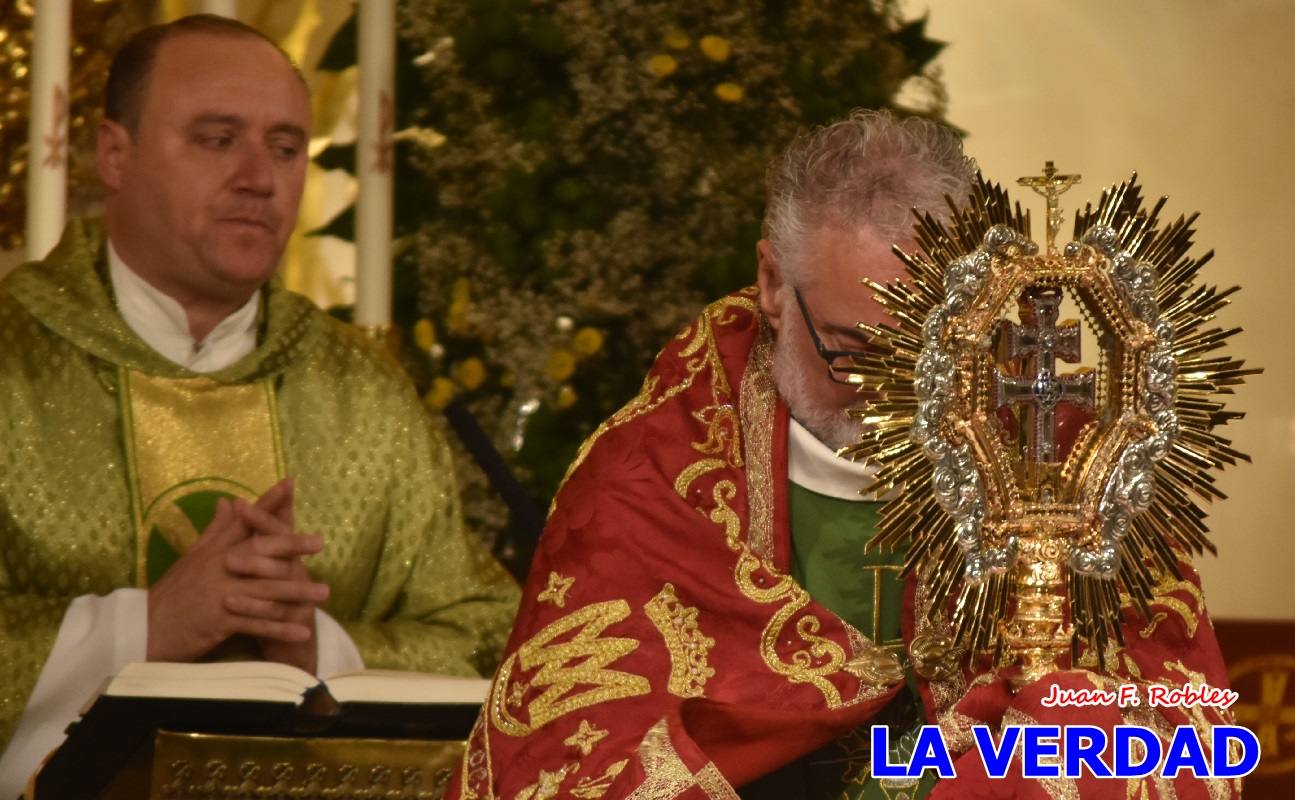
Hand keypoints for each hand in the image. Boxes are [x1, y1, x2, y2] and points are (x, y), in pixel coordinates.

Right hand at [147, 496, 327, 662]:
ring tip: (325, 593)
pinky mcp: (219, 619)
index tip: (289, 484)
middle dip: (292, 545)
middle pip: (260, 550)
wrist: (143, 630)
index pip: (244, 521)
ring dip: (297, 592)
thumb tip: (228, 501)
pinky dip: (280, 629)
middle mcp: (219, 567)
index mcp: (214, 551)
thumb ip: (214, 531)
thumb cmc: (172, 594)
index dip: (267, 502)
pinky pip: (256, 624)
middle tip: (320, 542)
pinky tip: (303, 631)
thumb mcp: (191, 558)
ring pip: (265, 589)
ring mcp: (220, 592)